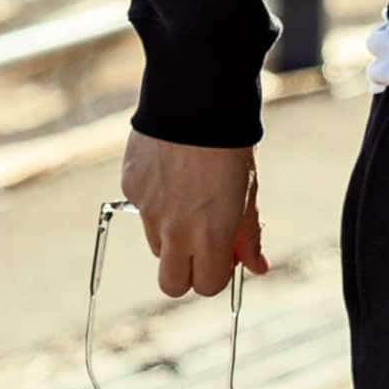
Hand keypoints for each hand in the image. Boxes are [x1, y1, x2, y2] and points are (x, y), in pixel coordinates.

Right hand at [119, 128, 269, 298]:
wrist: (196, 101)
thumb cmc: (230, 147)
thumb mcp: (248, 193)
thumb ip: (249, 235)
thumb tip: (257, 268)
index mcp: (210, 236)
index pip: (207, 287)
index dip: (216, 274)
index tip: (223, 254)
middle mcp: (175, 232)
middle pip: (171, 284)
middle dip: (185, 272)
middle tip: (199, 243)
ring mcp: (148, 212)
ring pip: (155, 245)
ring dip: (170, 234)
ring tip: (189, 196)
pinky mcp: (130, 189)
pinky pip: (141, 209)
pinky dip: (155, 200)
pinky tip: (170, 171)